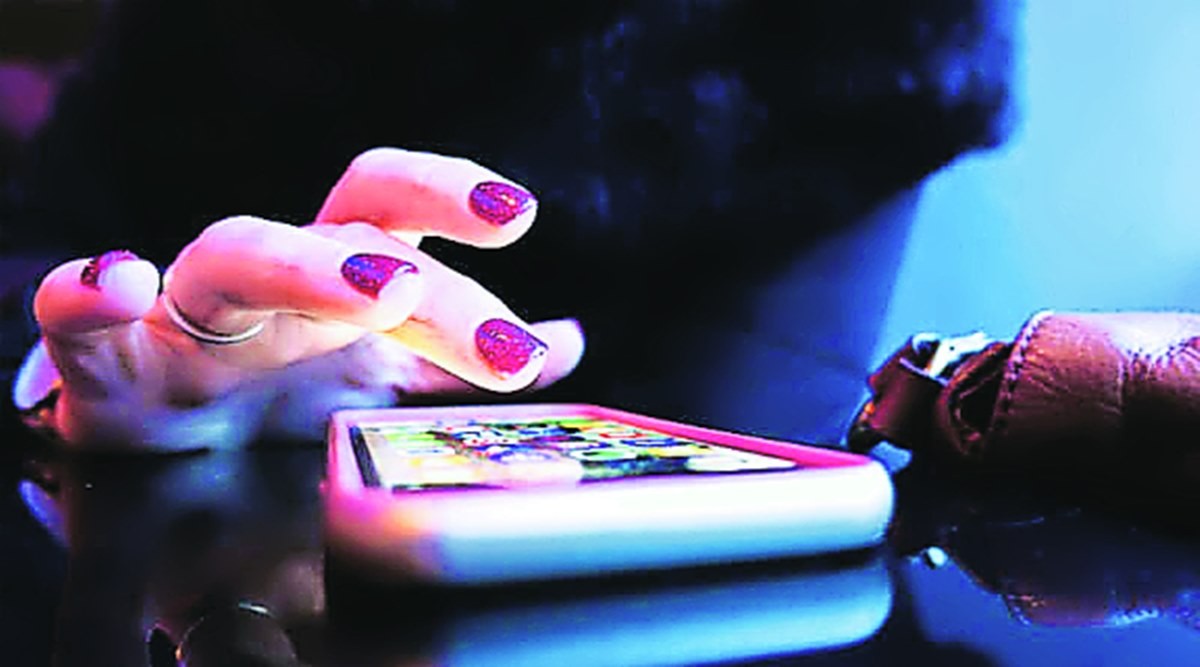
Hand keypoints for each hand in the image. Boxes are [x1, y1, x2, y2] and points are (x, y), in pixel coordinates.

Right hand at [19, 148, 584, 449]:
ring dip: (311, 266)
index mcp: (340, 282)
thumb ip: (461, 358)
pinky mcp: (108, 365)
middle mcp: (276, 283)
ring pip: (238, 254)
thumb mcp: (379, 376)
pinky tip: (117, 284)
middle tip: (502, 336)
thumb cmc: (275, 396)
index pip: (394, 210)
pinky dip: (87, 295)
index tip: (519, 210)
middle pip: (346, 226)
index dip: (452, 196)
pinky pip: (78, 317)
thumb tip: (564, 338)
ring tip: (386, 288)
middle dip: (430, 270)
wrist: (159, 443)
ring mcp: (192, 317)